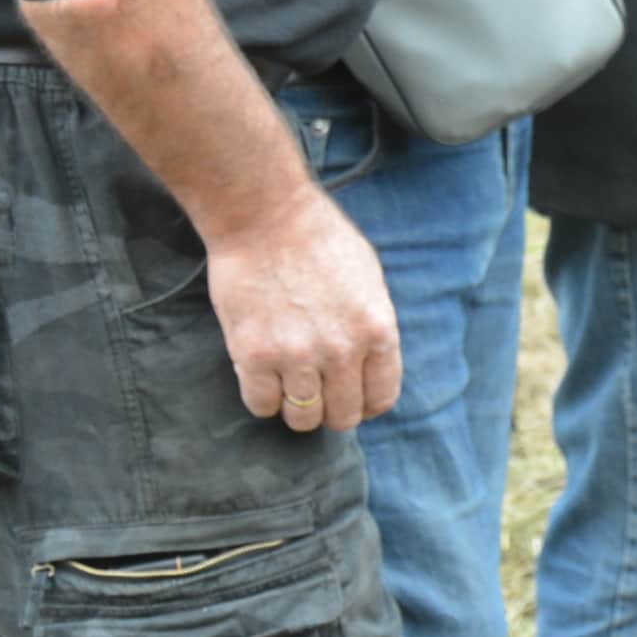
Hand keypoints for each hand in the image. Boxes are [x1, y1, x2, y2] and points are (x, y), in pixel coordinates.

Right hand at [205, 187, 402, 435]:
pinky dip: (262, 397)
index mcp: (378, 330)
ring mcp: (298, 356)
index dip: (365, 404)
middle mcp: (343, 350)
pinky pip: (261, 405)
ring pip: (302, 419)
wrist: (266, 217)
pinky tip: (261, 374)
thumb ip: (372, 327)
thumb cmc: (319, 240)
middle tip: (316, 393)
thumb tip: (369, 366)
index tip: (351, 398)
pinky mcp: (254, 355)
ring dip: (295, 406)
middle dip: (331, 410)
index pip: (381, 398)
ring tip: (287, 383)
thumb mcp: (369, 281)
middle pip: (343, 416)